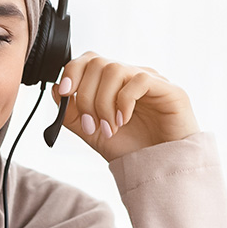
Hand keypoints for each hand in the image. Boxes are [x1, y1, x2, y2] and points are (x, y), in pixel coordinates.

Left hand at [51, 51, 199, 160]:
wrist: (160, 167)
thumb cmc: (131, 149)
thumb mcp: (93, 132)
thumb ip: (73, 113)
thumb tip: (57, 89)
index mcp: (113, 83)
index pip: (89, 60)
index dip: (72, 71)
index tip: (65, 94)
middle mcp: (130, 76)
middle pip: (98, 63)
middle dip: (87, 96)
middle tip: (93, 125)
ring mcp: (150, 80)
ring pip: (114, 69)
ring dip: (104, 102)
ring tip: (109, 128)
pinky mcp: (168, 89)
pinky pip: (139, 80)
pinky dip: (123, 102)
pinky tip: (124, 121)